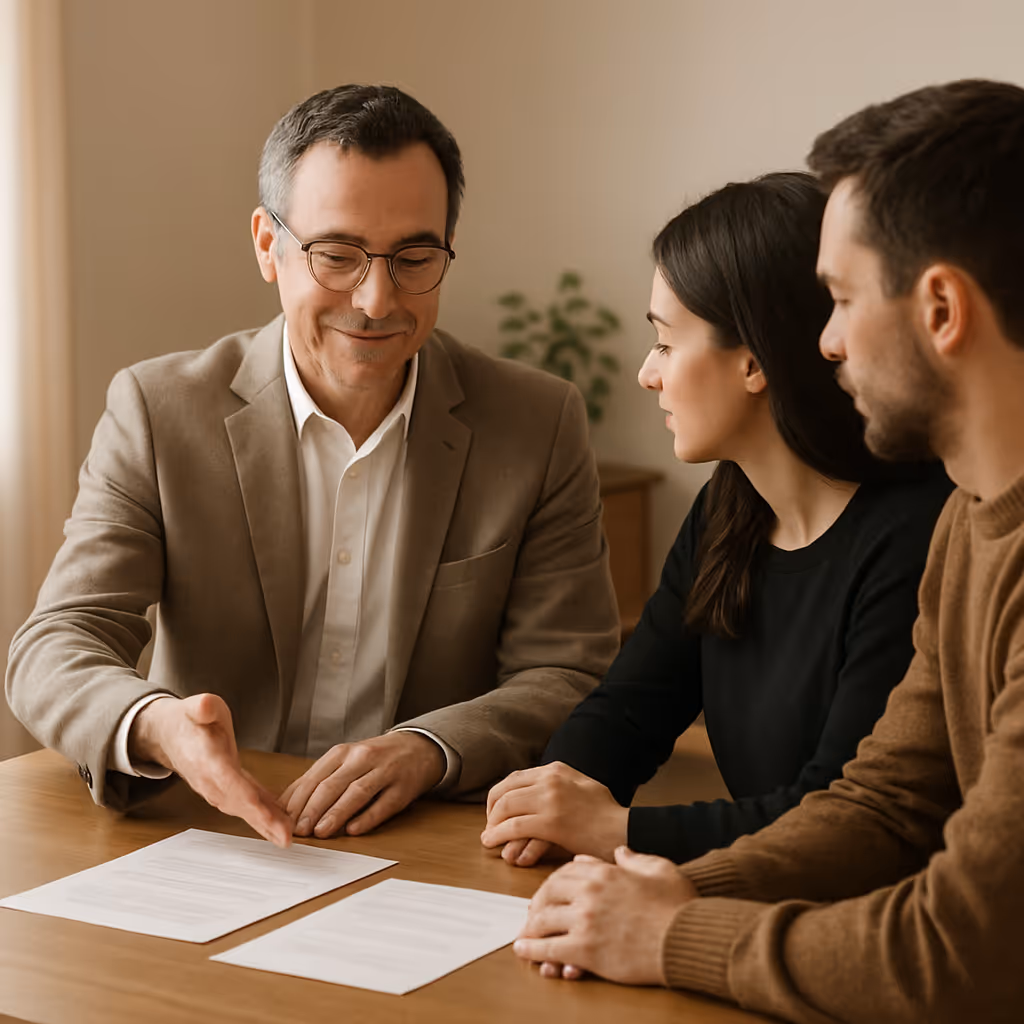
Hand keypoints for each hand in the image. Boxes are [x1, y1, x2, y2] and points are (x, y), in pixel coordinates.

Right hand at [130, 693, 291, 847]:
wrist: (170, 735)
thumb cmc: (188, 720)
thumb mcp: (195, 706)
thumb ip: (201, 708)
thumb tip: (204, 706)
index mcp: (206, 760)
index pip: (229, 783)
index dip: (248, 800)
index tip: (266, 816)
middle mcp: (212, 780)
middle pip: (240, 804)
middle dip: (263, 822)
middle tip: (286, 838)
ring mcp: (218, 788)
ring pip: (245, 809)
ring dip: (265, 824)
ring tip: (287, 836)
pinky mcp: (227, 789)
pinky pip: (247, 803)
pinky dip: (264, 814)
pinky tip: (282, 821)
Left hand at [281, 731, 444, 838]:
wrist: (418, 747)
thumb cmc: (375, 758)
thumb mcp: (346, 761)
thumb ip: (320, 780)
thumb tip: (286, 806)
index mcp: (343, 752)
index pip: (314, 777)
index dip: (297, 800)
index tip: (282, 821)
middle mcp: (362, 758)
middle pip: (332, 784)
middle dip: (312, 809)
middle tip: (298, 831)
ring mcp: (384, 772)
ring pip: (356, 792)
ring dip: (336, 813)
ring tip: (320, 832)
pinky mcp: (402, 788)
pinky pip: (383, 804)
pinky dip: (367, 817)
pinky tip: (354, 830)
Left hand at [481, 762, 627, 864]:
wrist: (625, 829)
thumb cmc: (607, 814)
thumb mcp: (583, 785)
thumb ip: (561, 784)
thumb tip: (538, 792)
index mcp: (557, 769)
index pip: (515, 778)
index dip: (500, 795)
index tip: (497, 811)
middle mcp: (550, 779)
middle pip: (505, 790)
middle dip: (492, 810)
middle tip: (490, 825)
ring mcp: (550, 799)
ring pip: (505, 808)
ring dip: (492, 824)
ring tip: (488, 837)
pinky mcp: (550, 822)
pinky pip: (513, 827)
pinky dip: (498, 835)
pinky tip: (493, 843)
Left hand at [513, 848, 698, 985]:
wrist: (686, 938)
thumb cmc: (678, 905)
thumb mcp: (659, 868)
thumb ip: (634, 858)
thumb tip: (619, 852)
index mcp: (604, 873)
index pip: (565, 872)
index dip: (553, 883)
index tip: (550, 892)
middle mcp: (589, 894)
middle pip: (548, 894)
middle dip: (537, 904)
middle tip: (533, 913)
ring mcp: (585, 921)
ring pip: (543, 920)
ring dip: (530, 928)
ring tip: (524, 934)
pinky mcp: (585, 950)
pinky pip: (548, 948)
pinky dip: (532, 949)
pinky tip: (523, 949)